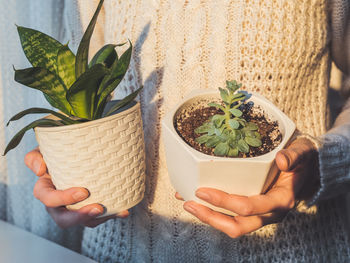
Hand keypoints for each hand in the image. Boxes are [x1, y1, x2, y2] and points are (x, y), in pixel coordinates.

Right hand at [25, 148, 128, 227]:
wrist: (75, 152)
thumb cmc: (57, 152)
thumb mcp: (43, 151)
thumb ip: (35, 157)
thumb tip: (40, 170)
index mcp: (46, 189)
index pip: (48, 198)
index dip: (64, 198)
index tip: (84, 192)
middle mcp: (58, 203)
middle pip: (64, 219)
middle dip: (80, 217)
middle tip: (98, 208)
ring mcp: (74, 208)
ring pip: (84, 221)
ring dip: (98, 219)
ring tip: (116, 211)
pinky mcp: (89, 207)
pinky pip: (99, 217)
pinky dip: (112, 214)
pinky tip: (123, 211)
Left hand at [176, 138, 318, 237]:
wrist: (307, 168)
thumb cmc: (303, 159)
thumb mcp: (303, 152)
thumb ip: (294, 156)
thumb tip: (281, 160)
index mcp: (281, 201)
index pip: (249, 208)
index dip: (224, 202)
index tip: (202, 190)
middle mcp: (269, 213)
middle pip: (237, 226)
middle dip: (211, 217)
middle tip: (189, 203)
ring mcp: (259, 214)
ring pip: (232, 225)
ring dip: (208, 217)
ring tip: (187, 203)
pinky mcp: (252, 210)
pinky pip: (230, 216)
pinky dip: (211, 210)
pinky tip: (194, 199)